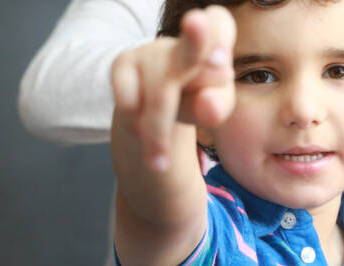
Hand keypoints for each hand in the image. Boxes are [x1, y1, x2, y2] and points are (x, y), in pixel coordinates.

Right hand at [110, 6, 235, 170]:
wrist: (157, 102)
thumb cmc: (198, 97)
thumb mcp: (213, 106)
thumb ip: (216, 106)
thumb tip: (209, 108)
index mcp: (217, 38)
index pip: (220, 25)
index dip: (218, 38)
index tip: (218, 60)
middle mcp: (184, 36)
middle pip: (194, 39)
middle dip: (197, 38)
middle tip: (197, 26)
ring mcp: (152, 47)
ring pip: (160, 96)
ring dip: (158, 136)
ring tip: (158, 163)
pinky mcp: (123, 62)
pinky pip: (130, 103)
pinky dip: (137, 127)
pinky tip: (142, 132)